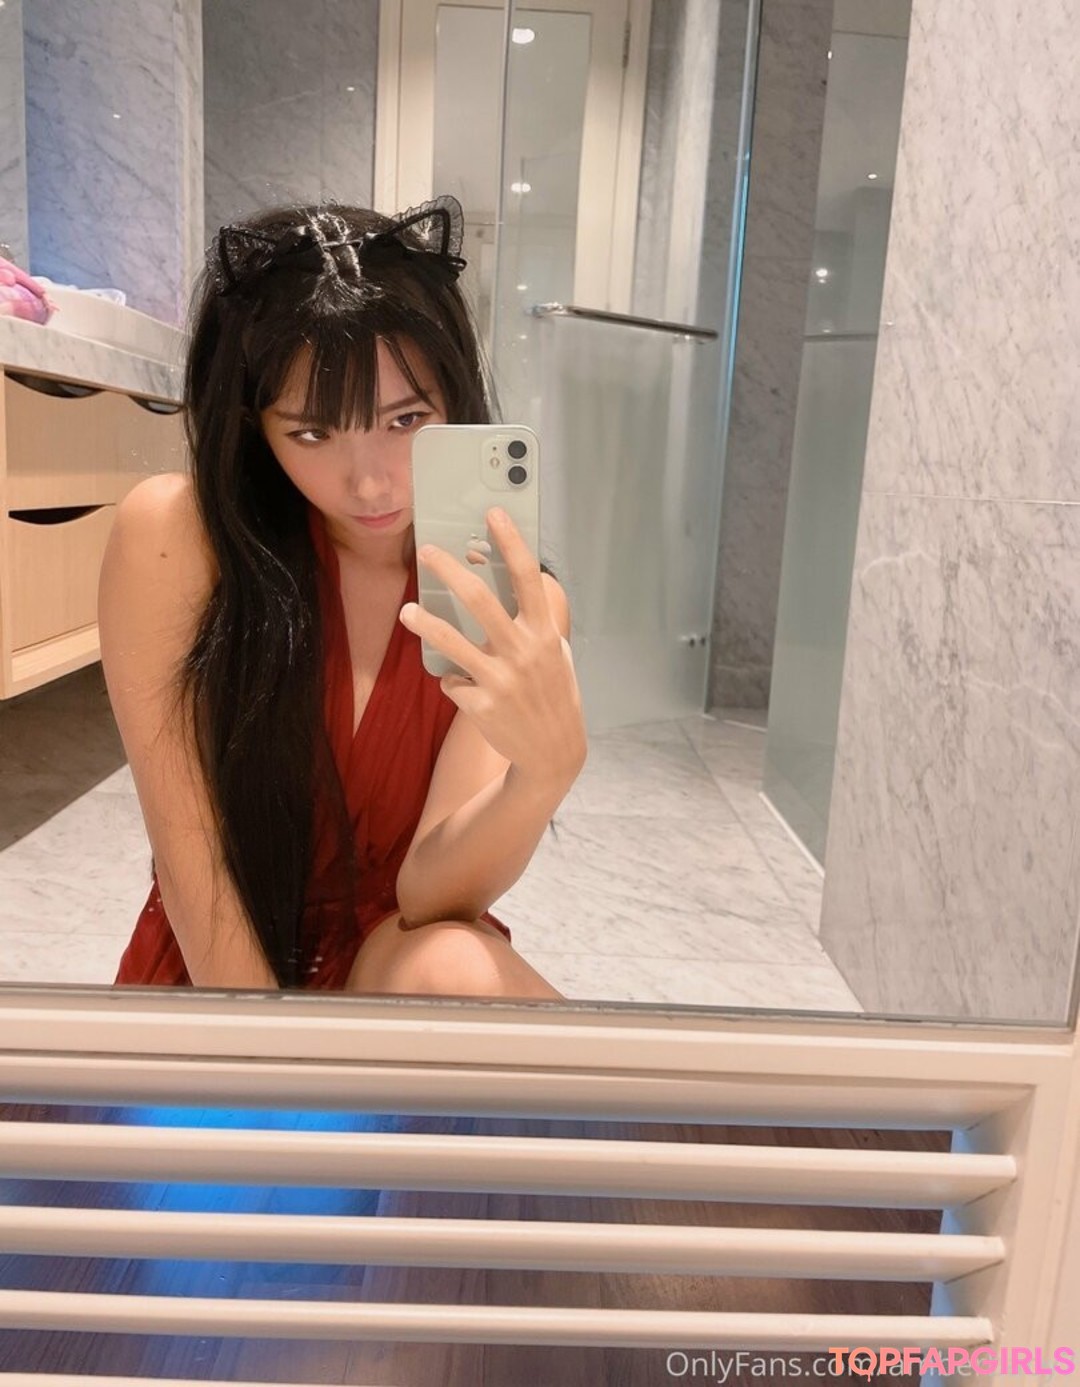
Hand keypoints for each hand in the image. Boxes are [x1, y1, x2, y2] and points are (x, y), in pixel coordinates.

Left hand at [398, 508, 586, 789]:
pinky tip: (468, 689)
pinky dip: (455, 681)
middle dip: (448, 570)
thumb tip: (493, 577)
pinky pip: (453, 681)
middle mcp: (523, 652)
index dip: (510, 542)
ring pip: (450, 641)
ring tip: (407, 611)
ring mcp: (500, 680)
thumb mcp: (553, 653)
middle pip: (478, 599)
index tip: (492, 513)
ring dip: (424, 622)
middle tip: (426, 551)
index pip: (527, 577)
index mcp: (545, 633)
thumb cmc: (553, 692)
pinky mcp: (480, 706)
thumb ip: (529, 620)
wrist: (554, 752)